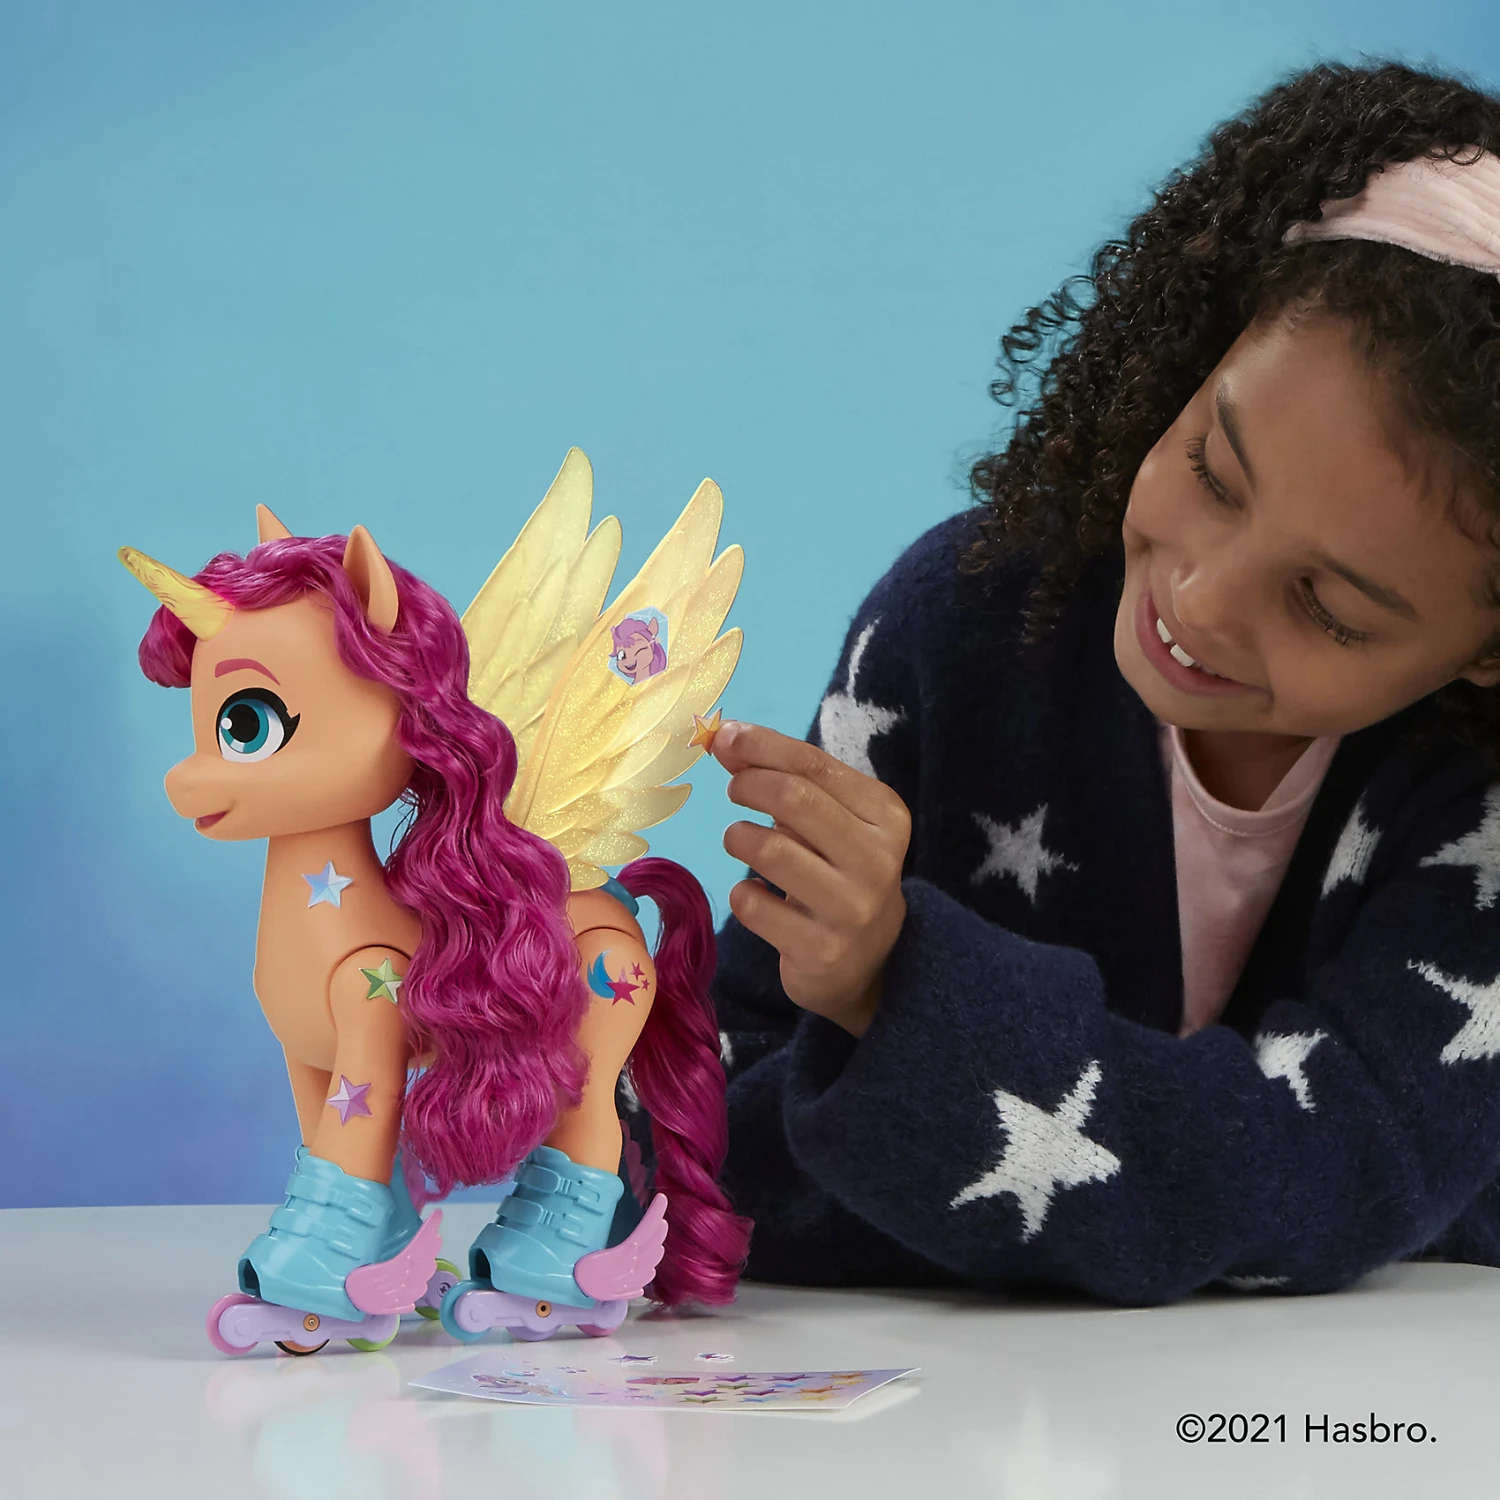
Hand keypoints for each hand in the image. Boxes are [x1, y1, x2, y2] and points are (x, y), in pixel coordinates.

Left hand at [715, 720, 909, 1036]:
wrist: (870, 961)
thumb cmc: (839, 871)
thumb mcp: (828, 819)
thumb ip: (785, 777)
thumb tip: (724, 740)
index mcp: (885, 815)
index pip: (814, 764)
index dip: (761, 745)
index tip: (725, 737)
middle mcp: (877, 859)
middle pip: (794, 799)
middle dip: (749, 784)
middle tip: (734, 789)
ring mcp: (851, 908)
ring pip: (770, 849)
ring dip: (739, 837)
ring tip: (741, 841)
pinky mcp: (819, 948)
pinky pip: (753, 904)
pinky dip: (742, 892)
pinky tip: (756, 895)